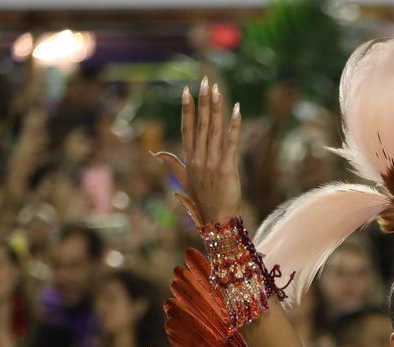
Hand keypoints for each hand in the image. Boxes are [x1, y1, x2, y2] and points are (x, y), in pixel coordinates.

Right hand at [154, 77, 242, 226]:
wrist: (217, 219)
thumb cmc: (202, 201)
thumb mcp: (184, 181)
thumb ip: (172, 164)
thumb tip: (156, 154)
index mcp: (190, 159)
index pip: (187, 128)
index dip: (187, 109)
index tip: (186, 91)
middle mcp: (199, 158)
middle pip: (201, 124)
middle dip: (202, 101)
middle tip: (205, 80)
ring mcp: (212, 162)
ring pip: (214, 129)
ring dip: (216, 108)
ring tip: (217, 89)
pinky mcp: (227, 167)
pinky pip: (230, 142)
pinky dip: (233, 126)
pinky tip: (236, 110)